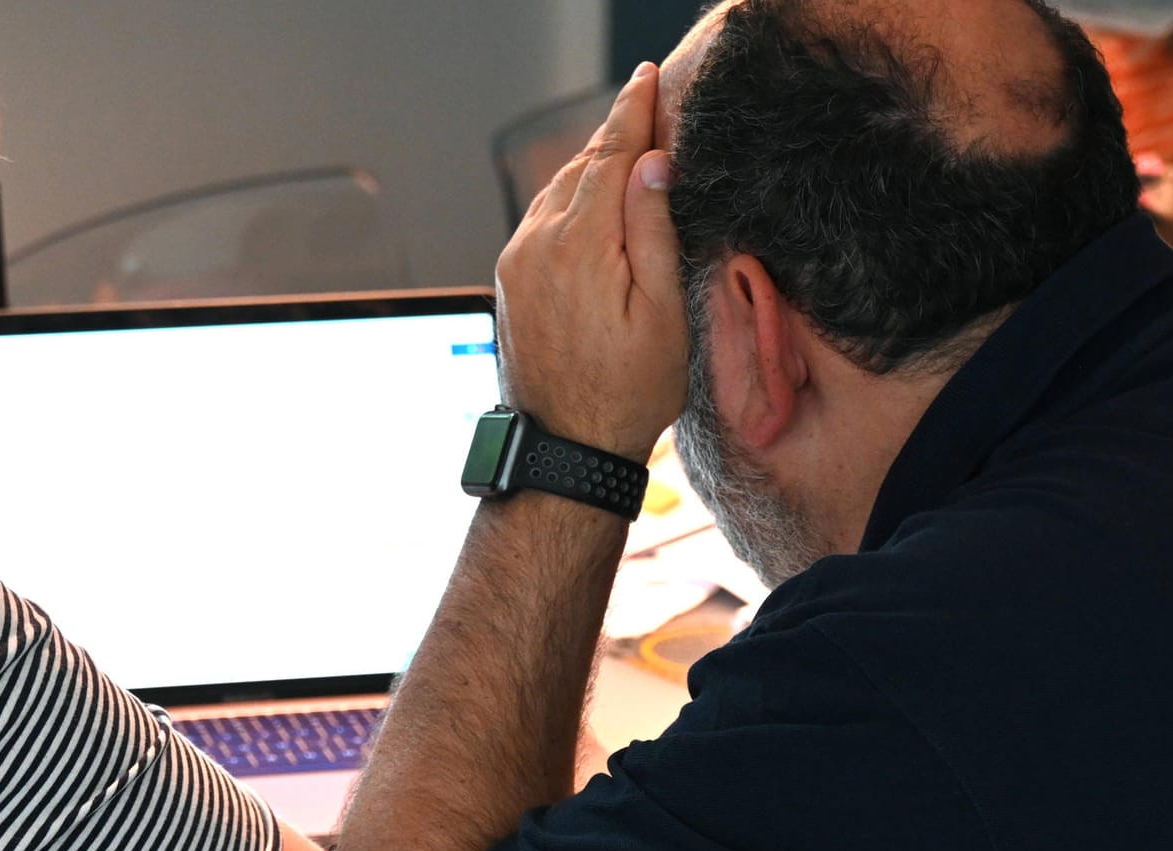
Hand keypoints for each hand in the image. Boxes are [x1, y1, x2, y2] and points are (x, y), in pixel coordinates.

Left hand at [494, 61, 686, 461]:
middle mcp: (537, 244)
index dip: (632, 113)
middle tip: (646, 110)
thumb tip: (651, 164)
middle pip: (580, 167)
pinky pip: (539, 220)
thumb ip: (654, 231)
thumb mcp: (663, 312)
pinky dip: (568, 199)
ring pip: (556, 191)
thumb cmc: (627, 390)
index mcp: (580, 245)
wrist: (565, 446)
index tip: (645, 81)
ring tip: (626, 154)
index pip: (610, 156)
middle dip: (614, 137)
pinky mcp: (509, 280)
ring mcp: (516, 262)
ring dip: (590, 168)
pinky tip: (591, 205)